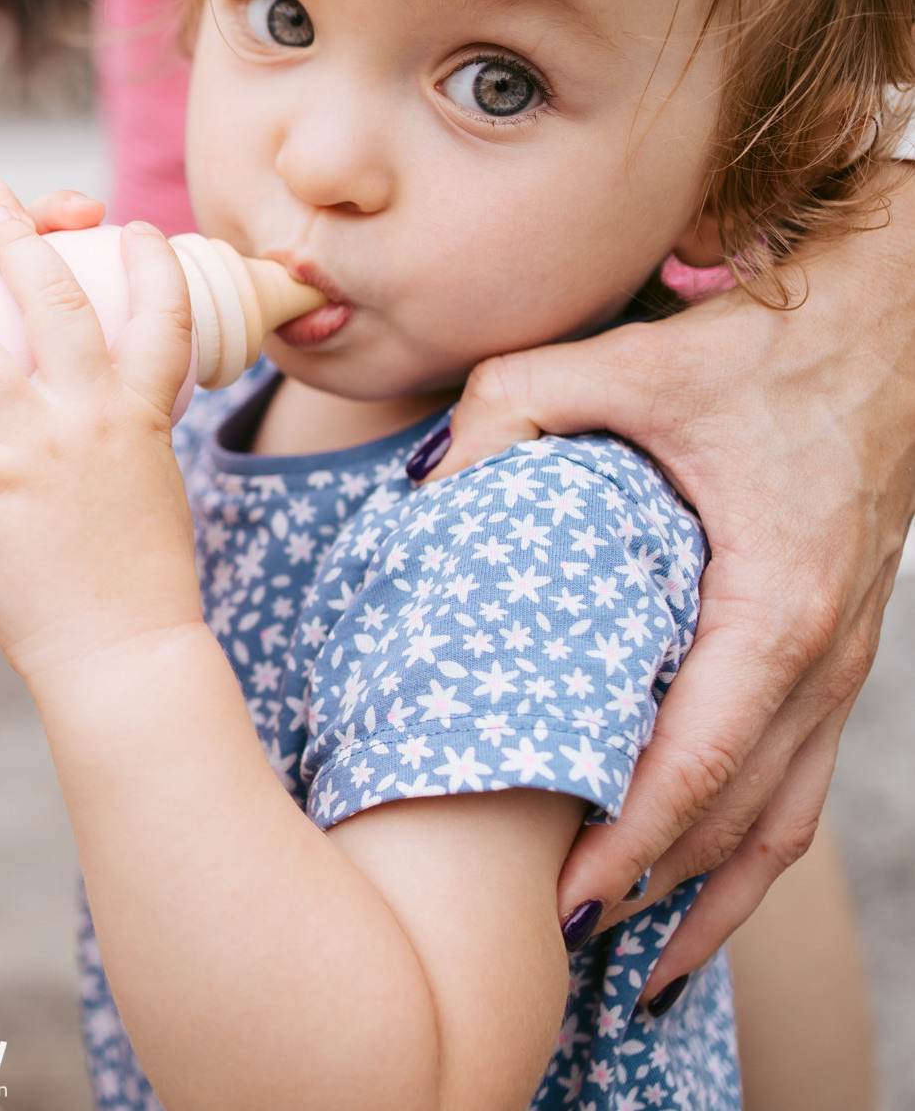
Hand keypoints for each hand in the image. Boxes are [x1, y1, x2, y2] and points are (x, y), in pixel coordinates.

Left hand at [0, 208, 203, 678]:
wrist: (128, 661)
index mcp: (145, 415)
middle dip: (14, 234)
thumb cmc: (140, 595)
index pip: (162, 313)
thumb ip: (125, 458)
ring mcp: (40, 449)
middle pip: (53, 296)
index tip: (130, 228)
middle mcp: (95, 415)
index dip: (148, 262)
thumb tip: (104, 444)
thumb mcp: (152, 498)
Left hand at [422, 201, 914, 996]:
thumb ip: (519, 406)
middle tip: (548, 938)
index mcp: (776, 604)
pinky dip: (747, 860)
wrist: (881, 339)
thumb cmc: (757, 359)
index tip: (563, 897)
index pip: (700, 759)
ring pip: (778, 824)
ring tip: (616, 959)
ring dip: (702, 899)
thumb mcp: (628, 362)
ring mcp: (837, 672)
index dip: (632, 840)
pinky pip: (795, 791)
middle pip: (737, 815)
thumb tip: (430, 485)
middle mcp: (820, 658)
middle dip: (647, 887)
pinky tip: (692, 903)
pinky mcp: (830, 668)